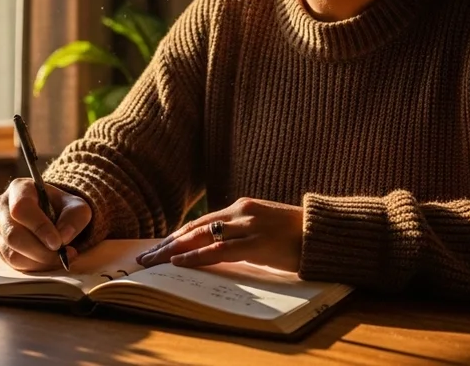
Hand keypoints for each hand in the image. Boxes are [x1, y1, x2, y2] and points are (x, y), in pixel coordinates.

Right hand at [0, 178, 91, 270]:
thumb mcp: (77, 206)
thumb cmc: (62, 207)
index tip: (58, 243)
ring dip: (39, 261)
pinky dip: (34, 267)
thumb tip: (63, 237)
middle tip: (63, 255)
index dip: (39, 227)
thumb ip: (74, 218)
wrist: (52, 214)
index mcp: (19, 189)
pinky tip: (49, 261)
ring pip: (11, 253)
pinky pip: (13, 264)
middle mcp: (1, 207)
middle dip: (40, 251)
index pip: (21, 209)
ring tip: (60, 258)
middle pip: (13, 235)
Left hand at [135, 197, 303, 271]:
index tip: (158, 247)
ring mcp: (248, 226)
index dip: (177, 235)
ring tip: (154, 262)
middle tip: (145, 257)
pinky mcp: (257, 243)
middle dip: (168, 243)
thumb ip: (241, 234)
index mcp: (242, 208)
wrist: (323, 233)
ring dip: (174, 251)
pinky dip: (197, 256)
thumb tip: (218, 248)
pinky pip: (219, 250)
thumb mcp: (263, 229)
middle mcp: (241, 212)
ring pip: (201, 237)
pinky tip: (180, 262)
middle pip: (195, 228)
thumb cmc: (295, 234)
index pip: (201, 222)